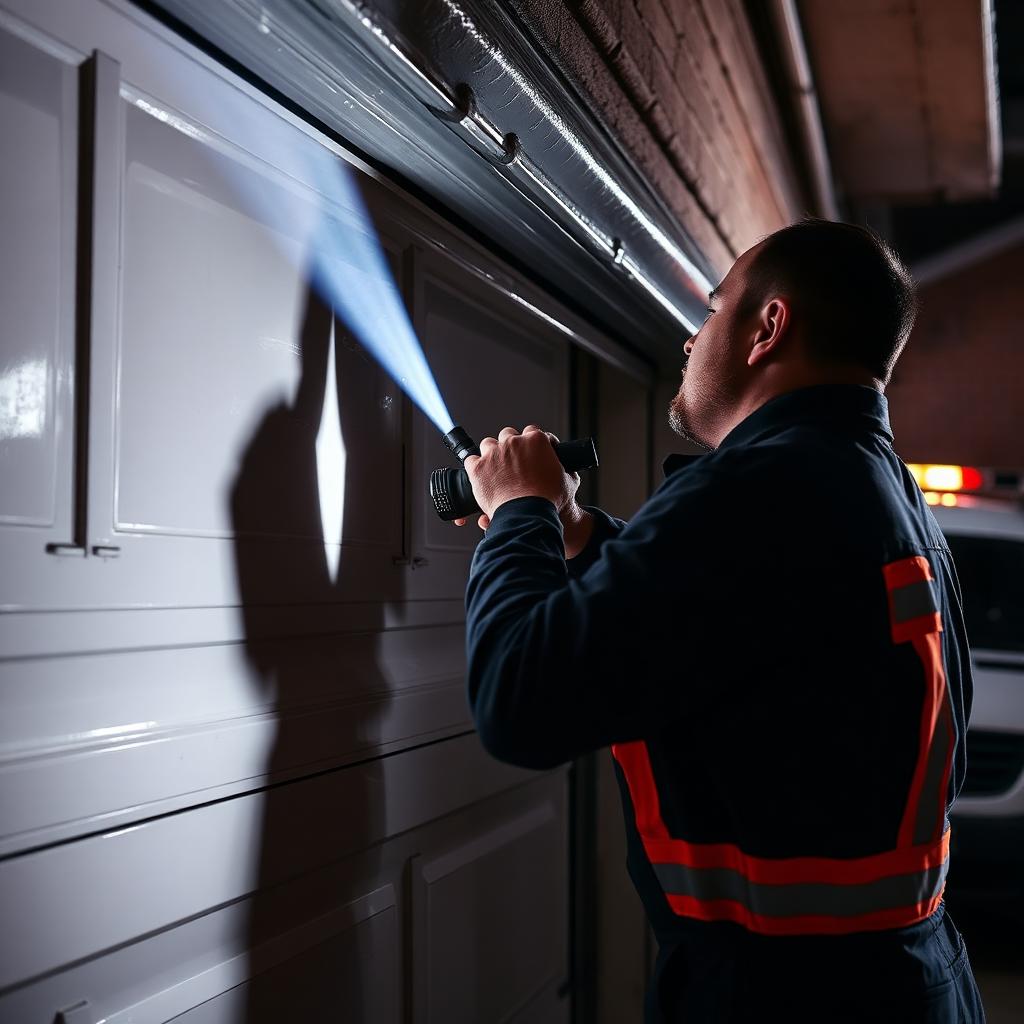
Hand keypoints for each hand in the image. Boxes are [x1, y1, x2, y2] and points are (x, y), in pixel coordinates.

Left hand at [457, 424, 578, 520]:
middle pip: (507, 435)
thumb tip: (566, 470)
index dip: (530, 443)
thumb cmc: (549, 500)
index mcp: (536, 441)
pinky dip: (475, 468)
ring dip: (492, 454)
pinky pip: (471, 460)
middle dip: (510, 446)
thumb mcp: (568, 481)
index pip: (531, 432)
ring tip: (496, 470)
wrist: (529, 514)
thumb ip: (565, 469)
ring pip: (488, 445)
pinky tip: (481, 476)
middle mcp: (513, 443)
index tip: (530, 452)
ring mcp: (493, 454)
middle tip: (513, 463)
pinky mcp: (478, 468)